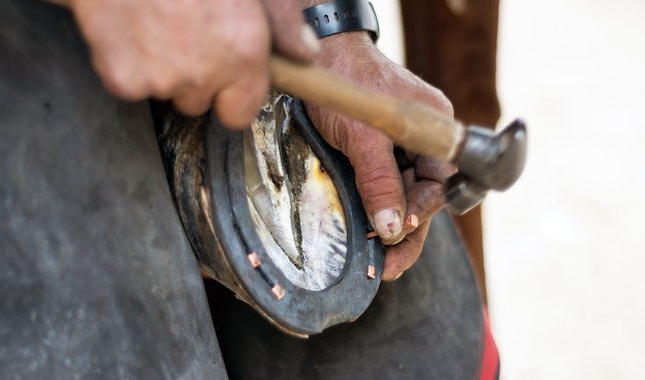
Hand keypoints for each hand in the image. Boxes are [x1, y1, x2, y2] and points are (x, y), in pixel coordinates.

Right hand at [69, 0, 319, 128]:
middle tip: (183, 34)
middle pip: (198, 103)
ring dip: (161, 68)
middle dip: (193, 78)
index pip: (240, 114)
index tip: (225, 81)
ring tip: (156, 22)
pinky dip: (126, 63)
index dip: (231, 97)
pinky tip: (130, 27)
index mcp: (242, 50)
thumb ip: (282, 20)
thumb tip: (304, 52)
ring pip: (165, 92)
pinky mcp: (122, 79)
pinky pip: (129, 85)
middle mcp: (206, 73)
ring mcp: (162, 80)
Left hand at [304, 31, 455, 280]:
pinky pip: (382, 184)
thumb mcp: (364, 135)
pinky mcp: (375, 150)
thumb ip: (379, 179)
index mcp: (435, 130)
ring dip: (391, 225)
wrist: (318, 55)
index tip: (399, 235)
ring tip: (380, 260)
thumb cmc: (347, 82)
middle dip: (407, 231)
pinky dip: (376, 207)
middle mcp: (422, 140)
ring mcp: (400, 146)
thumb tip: (394, 227)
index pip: (440, 183)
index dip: (422, 212)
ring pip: (402, 194)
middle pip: (423, 194)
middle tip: (389, 266)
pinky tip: (369, 231)